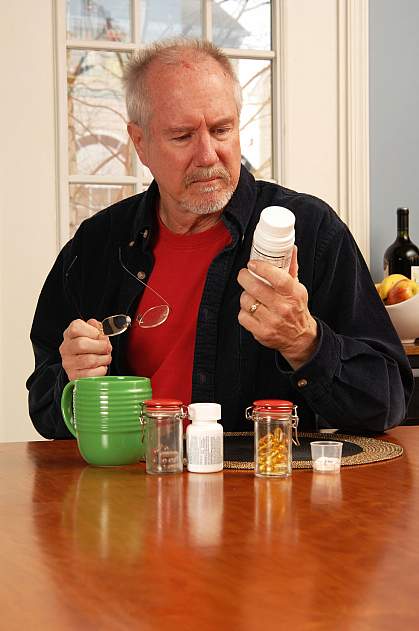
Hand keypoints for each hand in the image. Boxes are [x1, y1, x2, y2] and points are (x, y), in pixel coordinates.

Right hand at [59, 318, 112, 380]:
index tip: (101, 336)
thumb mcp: (92, 333)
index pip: (76, 328)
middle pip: (81, 344)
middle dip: (101, 346)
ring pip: (89, 360)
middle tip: (107, 348)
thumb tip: (100, 326)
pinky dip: (101, 370)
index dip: (93, 332)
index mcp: (70, 334)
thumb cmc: (90, 347)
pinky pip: (91, 374)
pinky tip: (101, 367)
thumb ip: (96, 327)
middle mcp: (66, 348)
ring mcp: (68, 363)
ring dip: (104, 359)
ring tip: (106, 357)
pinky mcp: (74, 376)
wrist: (83, 366)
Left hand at [237, 246, 317, 369]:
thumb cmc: (296, 309)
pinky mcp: (262, 332)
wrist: (300, 337)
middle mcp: (283, 308)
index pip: (278, 278)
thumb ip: (292, 268)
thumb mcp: (298, 288)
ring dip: (245, 295)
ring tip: (250, 294)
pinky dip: (243, 311)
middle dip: (244, 277)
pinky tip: (250, 309)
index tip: (253, 263)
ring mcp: (272, 321)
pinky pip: (242, 317)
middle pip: (256, 288)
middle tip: (244, 274)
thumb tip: (291, 248)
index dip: (262, 268)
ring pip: (246, 301)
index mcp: (293, 294)